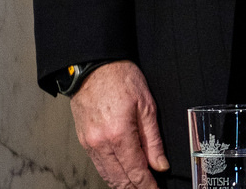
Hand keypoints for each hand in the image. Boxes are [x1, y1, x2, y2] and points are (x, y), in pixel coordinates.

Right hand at [69, 61, 168, 188]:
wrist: (93, 68)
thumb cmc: (121, 79)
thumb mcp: (147, 105)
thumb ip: (153, 139)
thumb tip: (160, 164)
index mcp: (119, 134)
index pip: (135, 171)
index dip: (147, 185)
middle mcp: (101, 143)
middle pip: (119, 178)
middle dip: (135, 188)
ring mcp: (90, 144)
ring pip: (107, 175)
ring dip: (122, 185)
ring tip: (137, 188)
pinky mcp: (84, 141)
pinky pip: (98, 165)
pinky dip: (110, 174)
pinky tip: (120, 177)